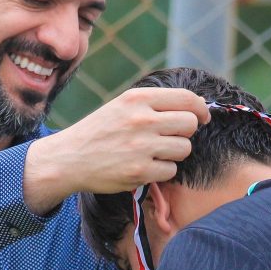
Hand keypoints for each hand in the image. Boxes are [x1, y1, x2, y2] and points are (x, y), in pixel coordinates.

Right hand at [23, 87, 210, 212]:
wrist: (69, 158)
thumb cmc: (99, 131)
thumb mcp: (122, 106)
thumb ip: (154, 104)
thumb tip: (196, 106)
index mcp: (138, 98)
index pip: (187, 98)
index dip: (201, 109)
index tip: (202, 117)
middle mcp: (142, 119)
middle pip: (190, 124)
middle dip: (185, 133)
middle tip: (170, 138)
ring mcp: (142, 146)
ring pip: (184, 149)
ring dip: (173, 154)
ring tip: (152, 153)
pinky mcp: (140, 171)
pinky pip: (171, 170)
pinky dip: (161, 171)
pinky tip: (143, 166)